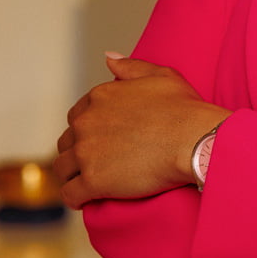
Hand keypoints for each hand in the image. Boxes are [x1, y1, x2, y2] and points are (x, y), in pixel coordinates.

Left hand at [53, 56, 229, 209]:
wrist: (194, 140)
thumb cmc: (184, 108)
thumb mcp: (161, 75)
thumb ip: (130, 66)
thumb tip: (109, 57)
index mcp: (100, 96)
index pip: (77, 115)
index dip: (88, 128)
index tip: (101, 139)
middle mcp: (87, 122)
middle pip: (67, 141)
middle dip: (77, 151)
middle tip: (97, 162)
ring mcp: (87, 152)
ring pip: (62, 168)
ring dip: (72, 175)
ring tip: (88, 182)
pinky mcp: (93, 181)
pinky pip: (70, 194)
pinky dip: (75, 198)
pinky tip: (84, 200)